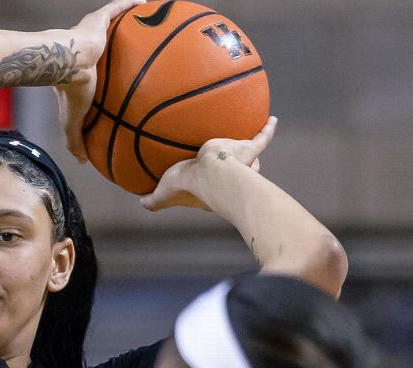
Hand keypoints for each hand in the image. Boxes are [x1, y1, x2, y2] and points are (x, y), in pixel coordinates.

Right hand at [56, 0, 147, 163]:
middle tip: (141, 51)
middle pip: (109, 46)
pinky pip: (118, 7)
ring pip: (114, 24)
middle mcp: (89, 49)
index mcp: (84, 71)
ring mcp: (94, 32)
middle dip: (121, 45)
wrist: (66, 64)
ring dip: (128, 21)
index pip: (97, 70)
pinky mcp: (98, 19)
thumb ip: (78, 140)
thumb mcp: (74, 122)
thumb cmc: (70, 91)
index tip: (122, 79)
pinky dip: (131, 4)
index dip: (108, 73)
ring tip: (149, 22)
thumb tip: (83, 162)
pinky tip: (147, 2)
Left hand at [140, 116, 276, 211]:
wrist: (212, 175)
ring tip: (245, 139)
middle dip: (230, 169)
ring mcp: (241, 164)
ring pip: (246, 158)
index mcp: (208, 186)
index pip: (208, 184)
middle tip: (226, 159)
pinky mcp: (249, 150)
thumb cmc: (188, 186)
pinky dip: (268, 129)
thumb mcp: (164, 192)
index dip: (205, 182)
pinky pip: (262, 138)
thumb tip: (141, 203)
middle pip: (231, 172)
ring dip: (246, 151)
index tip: (202, 179)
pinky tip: (271, 118)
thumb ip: (154, 200)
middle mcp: (228, 177)